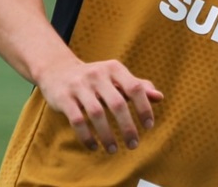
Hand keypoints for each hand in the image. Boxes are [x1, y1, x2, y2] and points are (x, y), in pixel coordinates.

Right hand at [35, 57, 163, 153]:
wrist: (58, 70)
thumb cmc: (95, 78)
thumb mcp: (116, 77)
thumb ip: (138, 86)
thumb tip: (160, 97)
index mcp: (114, 68)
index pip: (135, 88)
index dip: (144, 108)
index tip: (148, 126)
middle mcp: (97, 74)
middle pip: (117, 103)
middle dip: (127, 127)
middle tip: (134, 144)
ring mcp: (79, 85)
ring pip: (97, 113)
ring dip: (107, 135)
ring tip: (114, 149)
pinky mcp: (64, 98)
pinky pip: (77, 120)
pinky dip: (87, 136)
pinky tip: (94, 147)